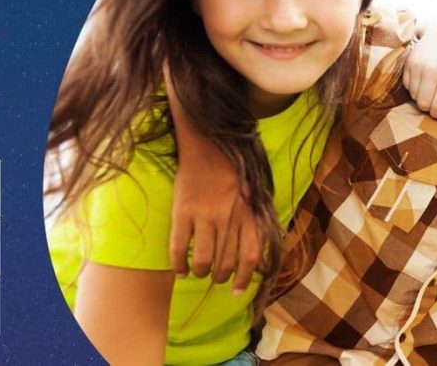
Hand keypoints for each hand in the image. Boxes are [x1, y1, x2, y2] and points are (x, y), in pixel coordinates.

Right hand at [167, 142, 261, 294]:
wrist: (207, 145)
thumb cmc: (233, 173)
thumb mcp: (254, 197)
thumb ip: (256, 224)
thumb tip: (258, 258)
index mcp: (248, 215)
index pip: (250, 257)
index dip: (245, 279)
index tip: (238, 292)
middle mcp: (228, 218)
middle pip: (225, 262)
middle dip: (221, 277)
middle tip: (216, 278)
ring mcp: (203, 215)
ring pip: (202, 259)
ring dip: (201, 272)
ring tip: (199, 272)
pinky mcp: (182, 211)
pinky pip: (178, 246)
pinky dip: (178, 264)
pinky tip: (180, 271)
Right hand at [401, 21, 436, 119]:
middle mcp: (432, 70)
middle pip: (422, 104)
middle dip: (427, 106)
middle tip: (433, 100)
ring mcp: (418, 66)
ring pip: (413, 96)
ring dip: (420, 95)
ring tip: (429, 86)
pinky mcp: (408, 62)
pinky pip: (406, 85)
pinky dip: (412, 86)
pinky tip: (421, 78)